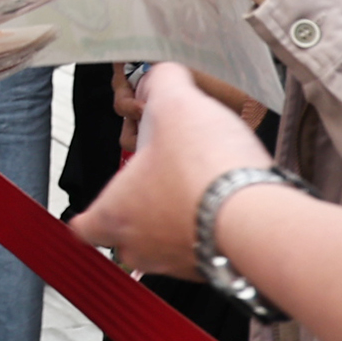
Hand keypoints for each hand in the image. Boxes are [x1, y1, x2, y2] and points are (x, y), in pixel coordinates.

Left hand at [71, 64, 271, 275]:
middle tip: (155, 187)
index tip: (99, 202)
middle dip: (138, 215)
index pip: (84, 227)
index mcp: (116, 212)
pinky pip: (207, 252)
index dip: (89, 213)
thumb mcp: (175, 104)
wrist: (257, 216)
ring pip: (167, 249)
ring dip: (177, 223)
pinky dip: (211, 231)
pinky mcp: (219, 268)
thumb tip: (160, 72)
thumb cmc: (204, 170)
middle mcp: (142, 247)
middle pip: (125, 241)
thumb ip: (162, 83)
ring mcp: (181, 263)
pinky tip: (228, 203)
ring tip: (197, 189)